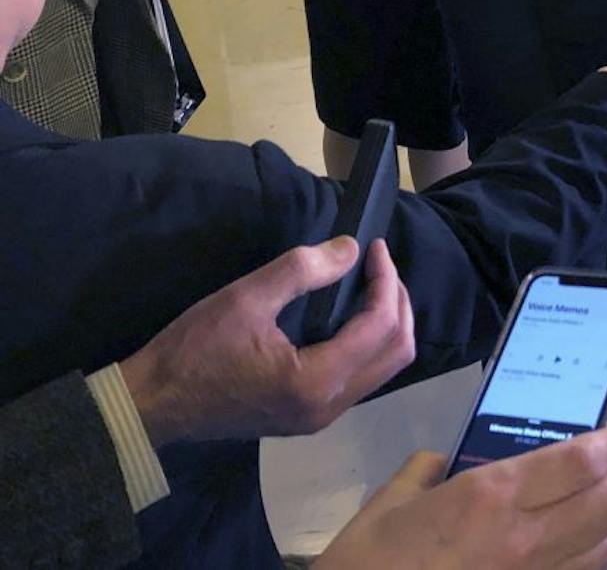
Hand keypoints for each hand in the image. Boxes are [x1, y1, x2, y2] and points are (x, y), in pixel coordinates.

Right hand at [120, 237, 413, 448]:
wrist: (152, 405)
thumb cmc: (194, 350)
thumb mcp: (247, 298)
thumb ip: (304, 270)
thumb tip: (352, 249)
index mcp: (317, 381)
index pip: (381, 325)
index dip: (386, 279)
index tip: (374, 247)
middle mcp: (328, 406)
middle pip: (396, 352)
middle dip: (397, 302)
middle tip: (379, 265)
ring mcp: (320, 417)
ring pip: (383, 368)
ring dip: (387, 323)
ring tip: (370, 283)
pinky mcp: (308, 416)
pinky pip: (361, 378)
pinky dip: (369, 343)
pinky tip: (351, 314)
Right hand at [317, 423, 606, 568]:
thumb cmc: (367, 563)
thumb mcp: (389, 503)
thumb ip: (425, 471)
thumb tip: (444, 462)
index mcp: (490, 497)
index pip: (579, 462)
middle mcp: (523, 540)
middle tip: (598, 469)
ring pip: (601, 551)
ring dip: (599, 527)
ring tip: (579, 513)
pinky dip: (576, 565)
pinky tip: (556, 555)